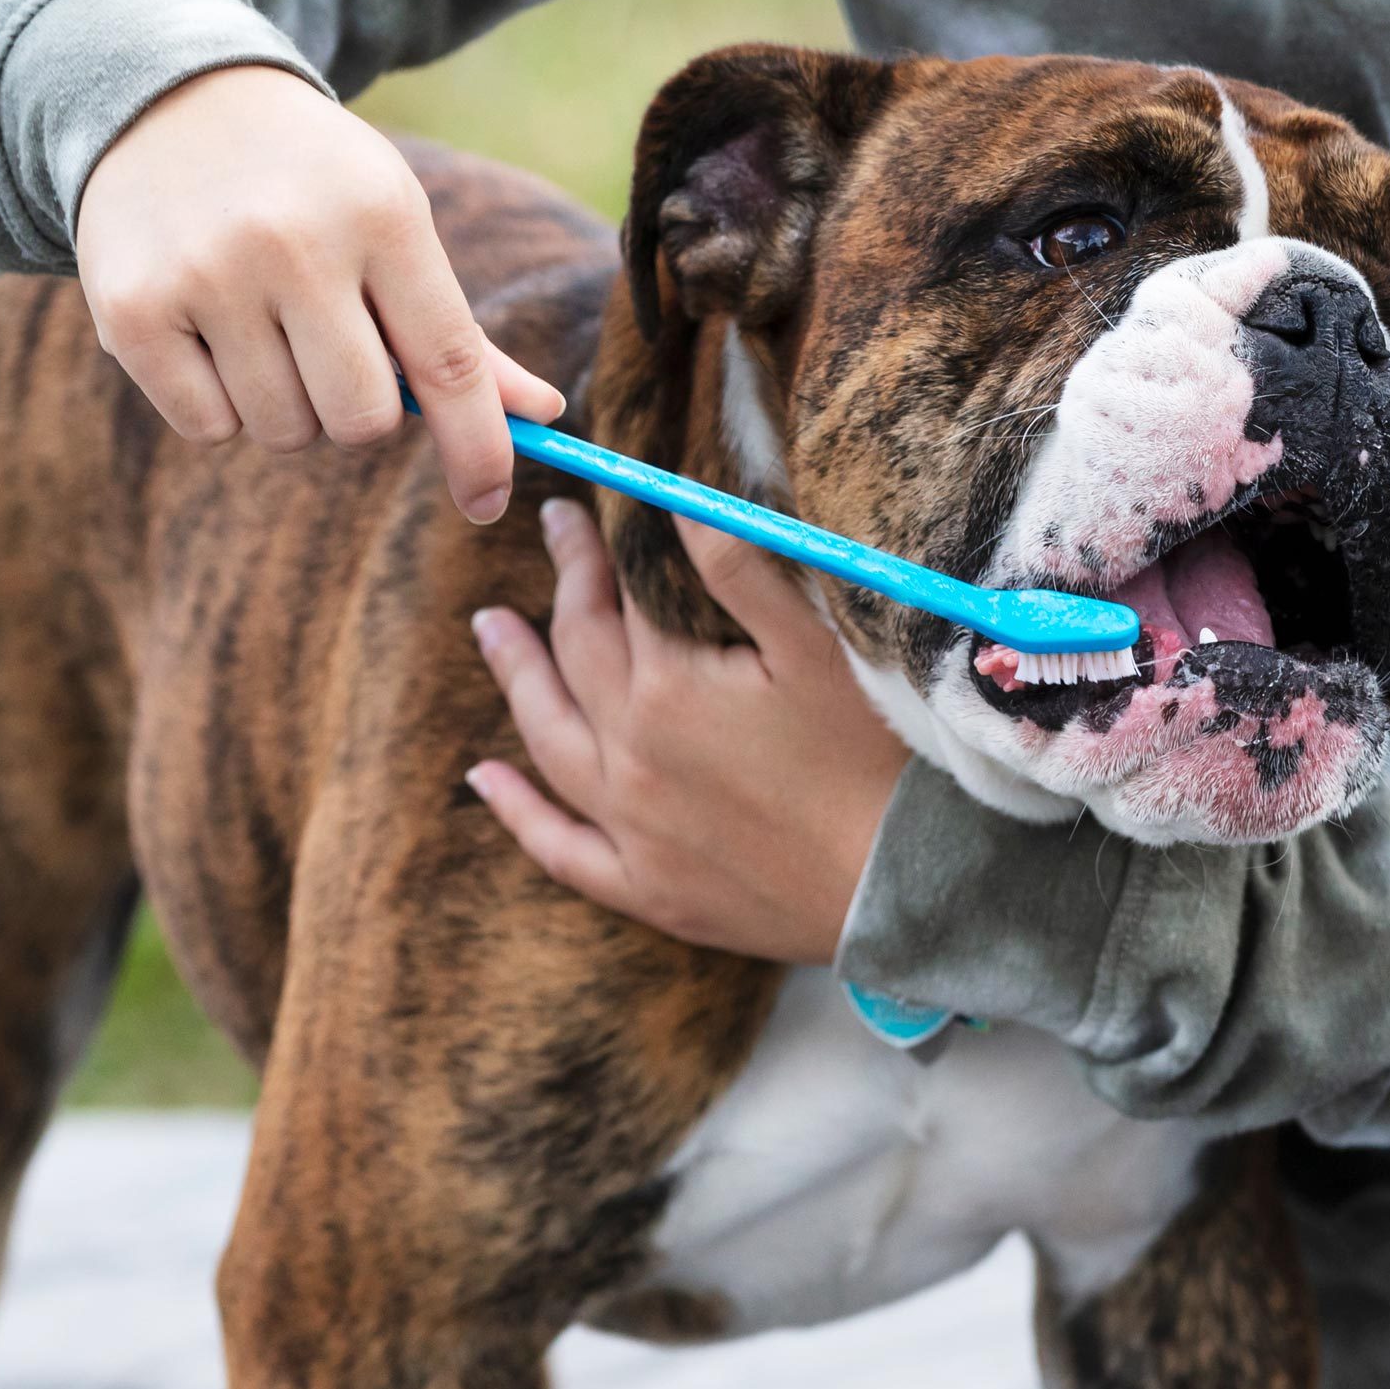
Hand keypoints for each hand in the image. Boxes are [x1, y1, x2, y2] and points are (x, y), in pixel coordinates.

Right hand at [75, 65, 564, 521]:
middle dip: (357, 412)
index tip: (488, 502)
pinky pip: (207, 427)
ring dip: (286, 405)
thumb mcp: (392, 223)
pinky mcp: (131, 309)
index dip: (478, 447)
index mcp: (383, 214)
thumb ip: (460, 333)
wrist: (164, 95)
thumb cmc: (308, 181)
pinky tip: (206, 330)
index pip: (450, 364)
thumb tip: (544, 417)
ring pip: (282, 431)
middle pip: (361, 420)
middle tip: (331, 353)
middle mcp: (294, 242)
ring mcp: (206, 274)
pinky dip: (217, 405)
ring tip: (261, 325)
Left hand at [467, 500, 910, 963]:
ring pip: (548, 739)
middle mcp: (628, 756)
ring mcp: (629, 829)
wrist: (904, 885)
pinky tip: (486, 779)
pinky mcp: (647, 889)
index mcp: (666, 688)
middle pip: (575, 654)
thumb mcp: (814, 647)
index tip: (584, 509)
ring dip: (515, 677)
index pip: (615, 596)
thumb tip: (679, 499)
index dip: (599, 546)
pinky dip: (517, 811)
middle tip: (552, 534)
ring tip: (491, 629)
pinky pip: (558, 847)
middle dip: (563, 587)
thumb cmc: (872, 759)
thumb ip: (740, 567)